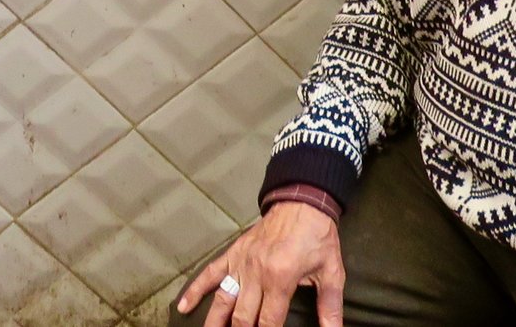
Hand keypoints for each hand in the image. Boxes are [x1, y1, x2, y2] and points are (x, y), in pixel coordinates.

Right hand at [176, 202, 341, 326]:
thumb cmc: (318, 238)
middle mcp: (256, 273)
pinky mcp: (233, 253)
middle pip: (241, 318)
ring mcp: (241, 263)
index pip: (267, 323)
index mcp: (280, 280)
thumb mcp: (331, 273)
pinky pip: (210, 273)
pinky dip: (195, 290)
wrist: (302, 201)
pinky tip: (183, 307)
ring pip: (222, 300)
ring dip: (214, 323)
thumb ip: (330, 307)